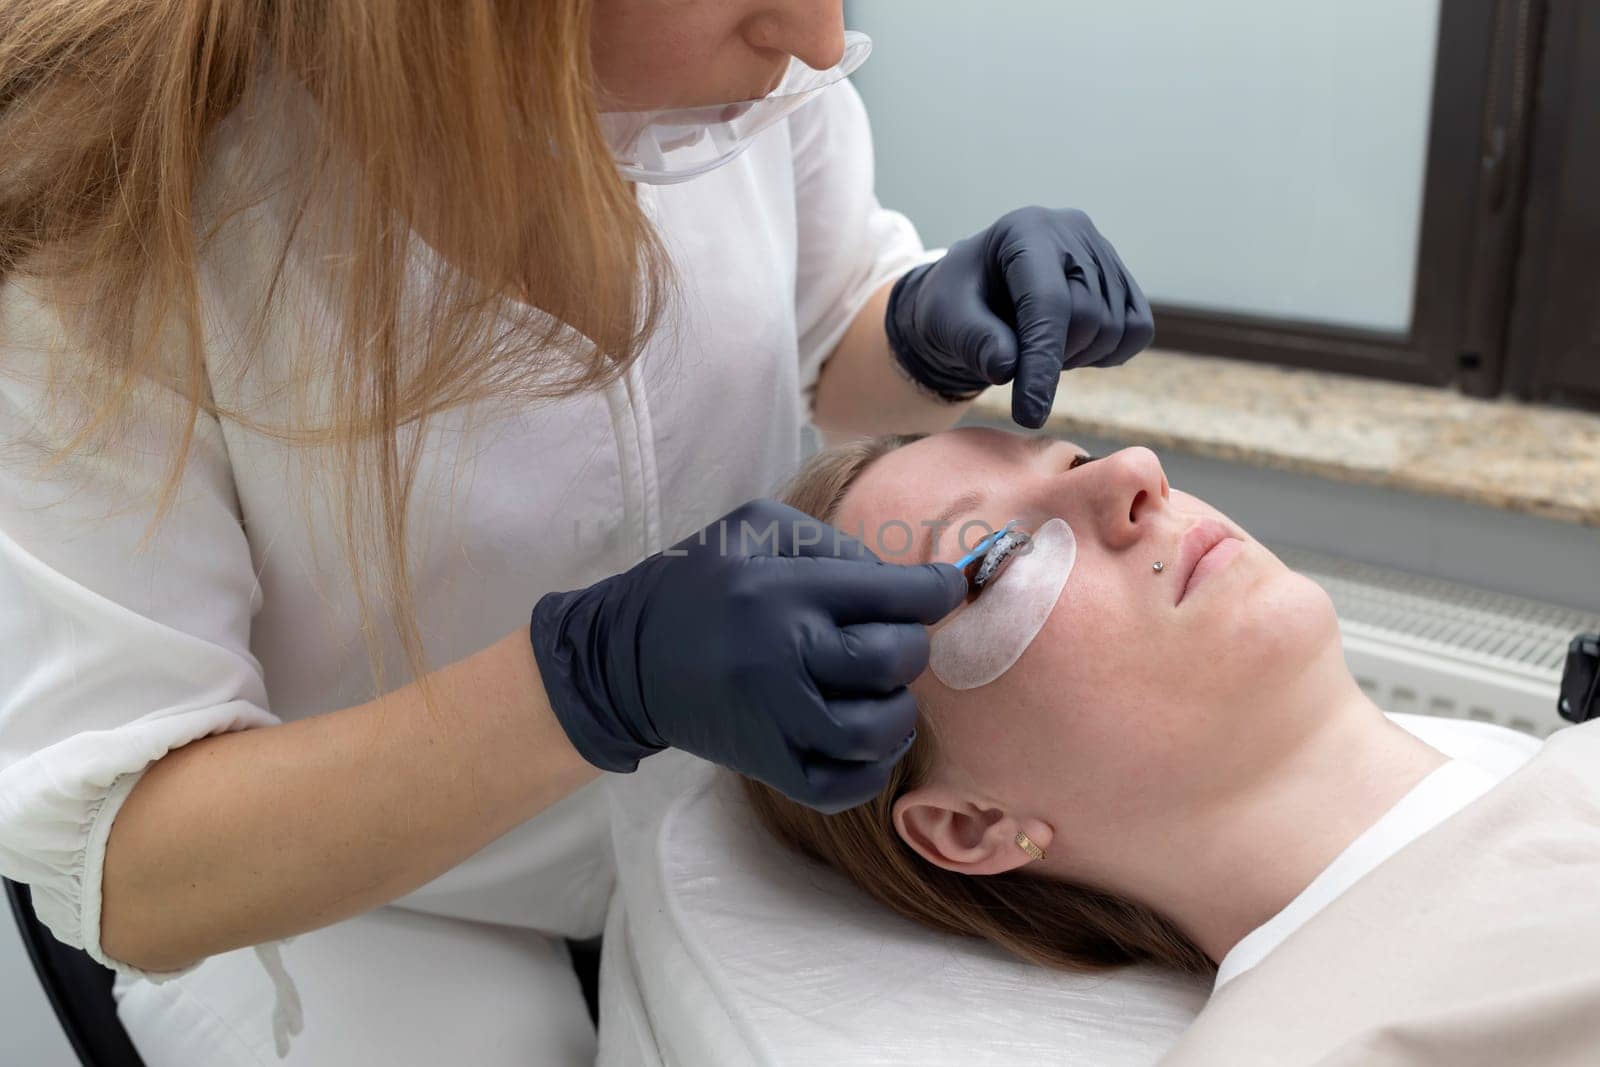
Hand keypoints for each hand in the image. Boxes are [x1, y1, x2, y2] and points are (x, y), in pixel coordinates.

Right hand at [529, 499, 966, 812]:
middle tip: (894, 640)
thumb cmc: (697, 584)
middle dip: (911, 646)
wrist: (621, 659)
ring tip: (883, 694)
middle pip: (894, 660)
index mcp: (784, 591)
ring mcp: (776, 719)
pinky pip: (843, 788)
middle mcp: (785, 656)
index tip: (947, 587)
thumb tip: (899, 577)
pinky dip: (872, 771)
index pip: (893, 593)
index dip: (939, 589)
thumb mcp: (753, 529)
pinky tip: (869, 742)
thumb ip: (830, 543)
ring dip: (898, 712)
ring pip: (877, 731)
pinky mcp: (767, 765)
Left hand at [885, 205, 1154, 428]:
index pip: (1048, 302)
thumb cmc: (956, 304)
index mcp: (1025, 231)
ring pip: (1116, 329)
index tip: (1029, 414)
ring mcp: (1103, 252)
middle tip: (1017, 361)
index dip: (1041, 362)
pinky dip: (1108, 353)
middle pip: (1088, 317)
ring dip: (1077, 358)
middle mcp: (1073, 231)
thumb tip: (1006, 367)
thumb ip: (972, 340)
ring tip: (1038, 347)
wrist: (976, 294)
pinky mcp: (1122, 279)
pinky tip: (1070, 349)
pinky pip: (1137, 331)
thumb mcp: (946, 320)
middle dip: (1053, 360)